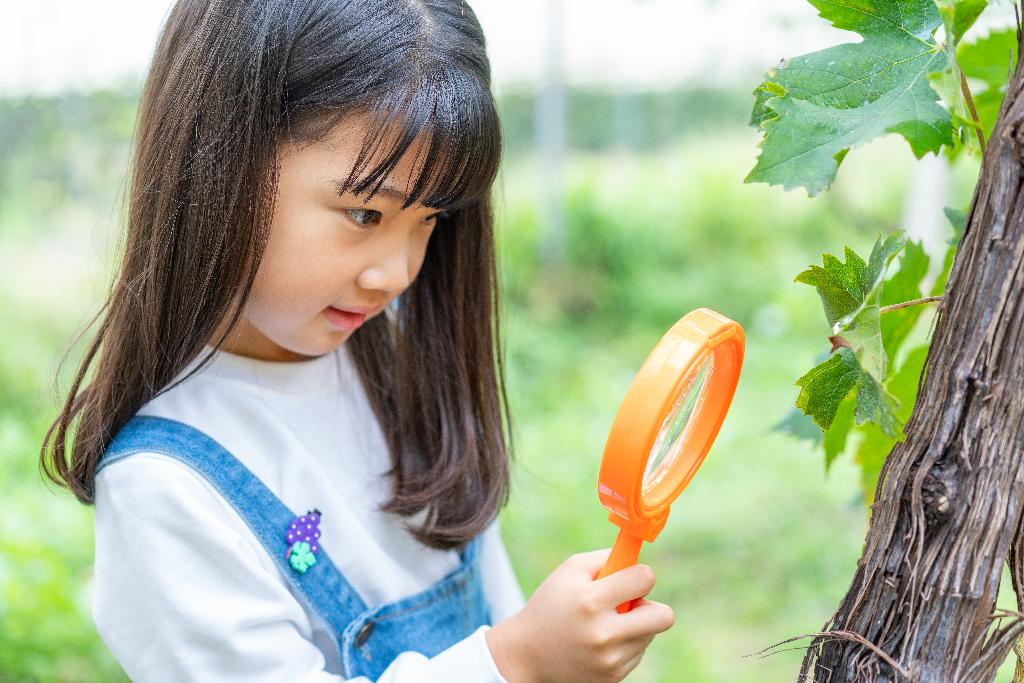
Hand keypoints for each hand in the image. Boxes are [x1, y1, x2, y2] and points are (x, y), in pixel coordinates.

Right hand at [485, 548, 674, 682]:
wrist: (526, 654)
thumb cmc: (551, 604)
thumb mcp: (569, 571)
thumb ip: (607, 559)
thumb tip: (639, 559)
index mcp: (592, 601)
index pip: (645, 579)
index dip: (640, 575)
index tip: (630, 578)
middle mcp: (604, 634)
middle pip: (664, 616)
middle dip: (652, 606)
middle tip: (632, 604)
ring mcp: (609, 660)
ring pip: (649, 635)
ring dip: (634, 626)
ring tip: (604, 624)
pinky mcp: (612, 678)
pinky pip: (637, 654)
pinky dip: (624, 645)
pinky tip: (599, 643)